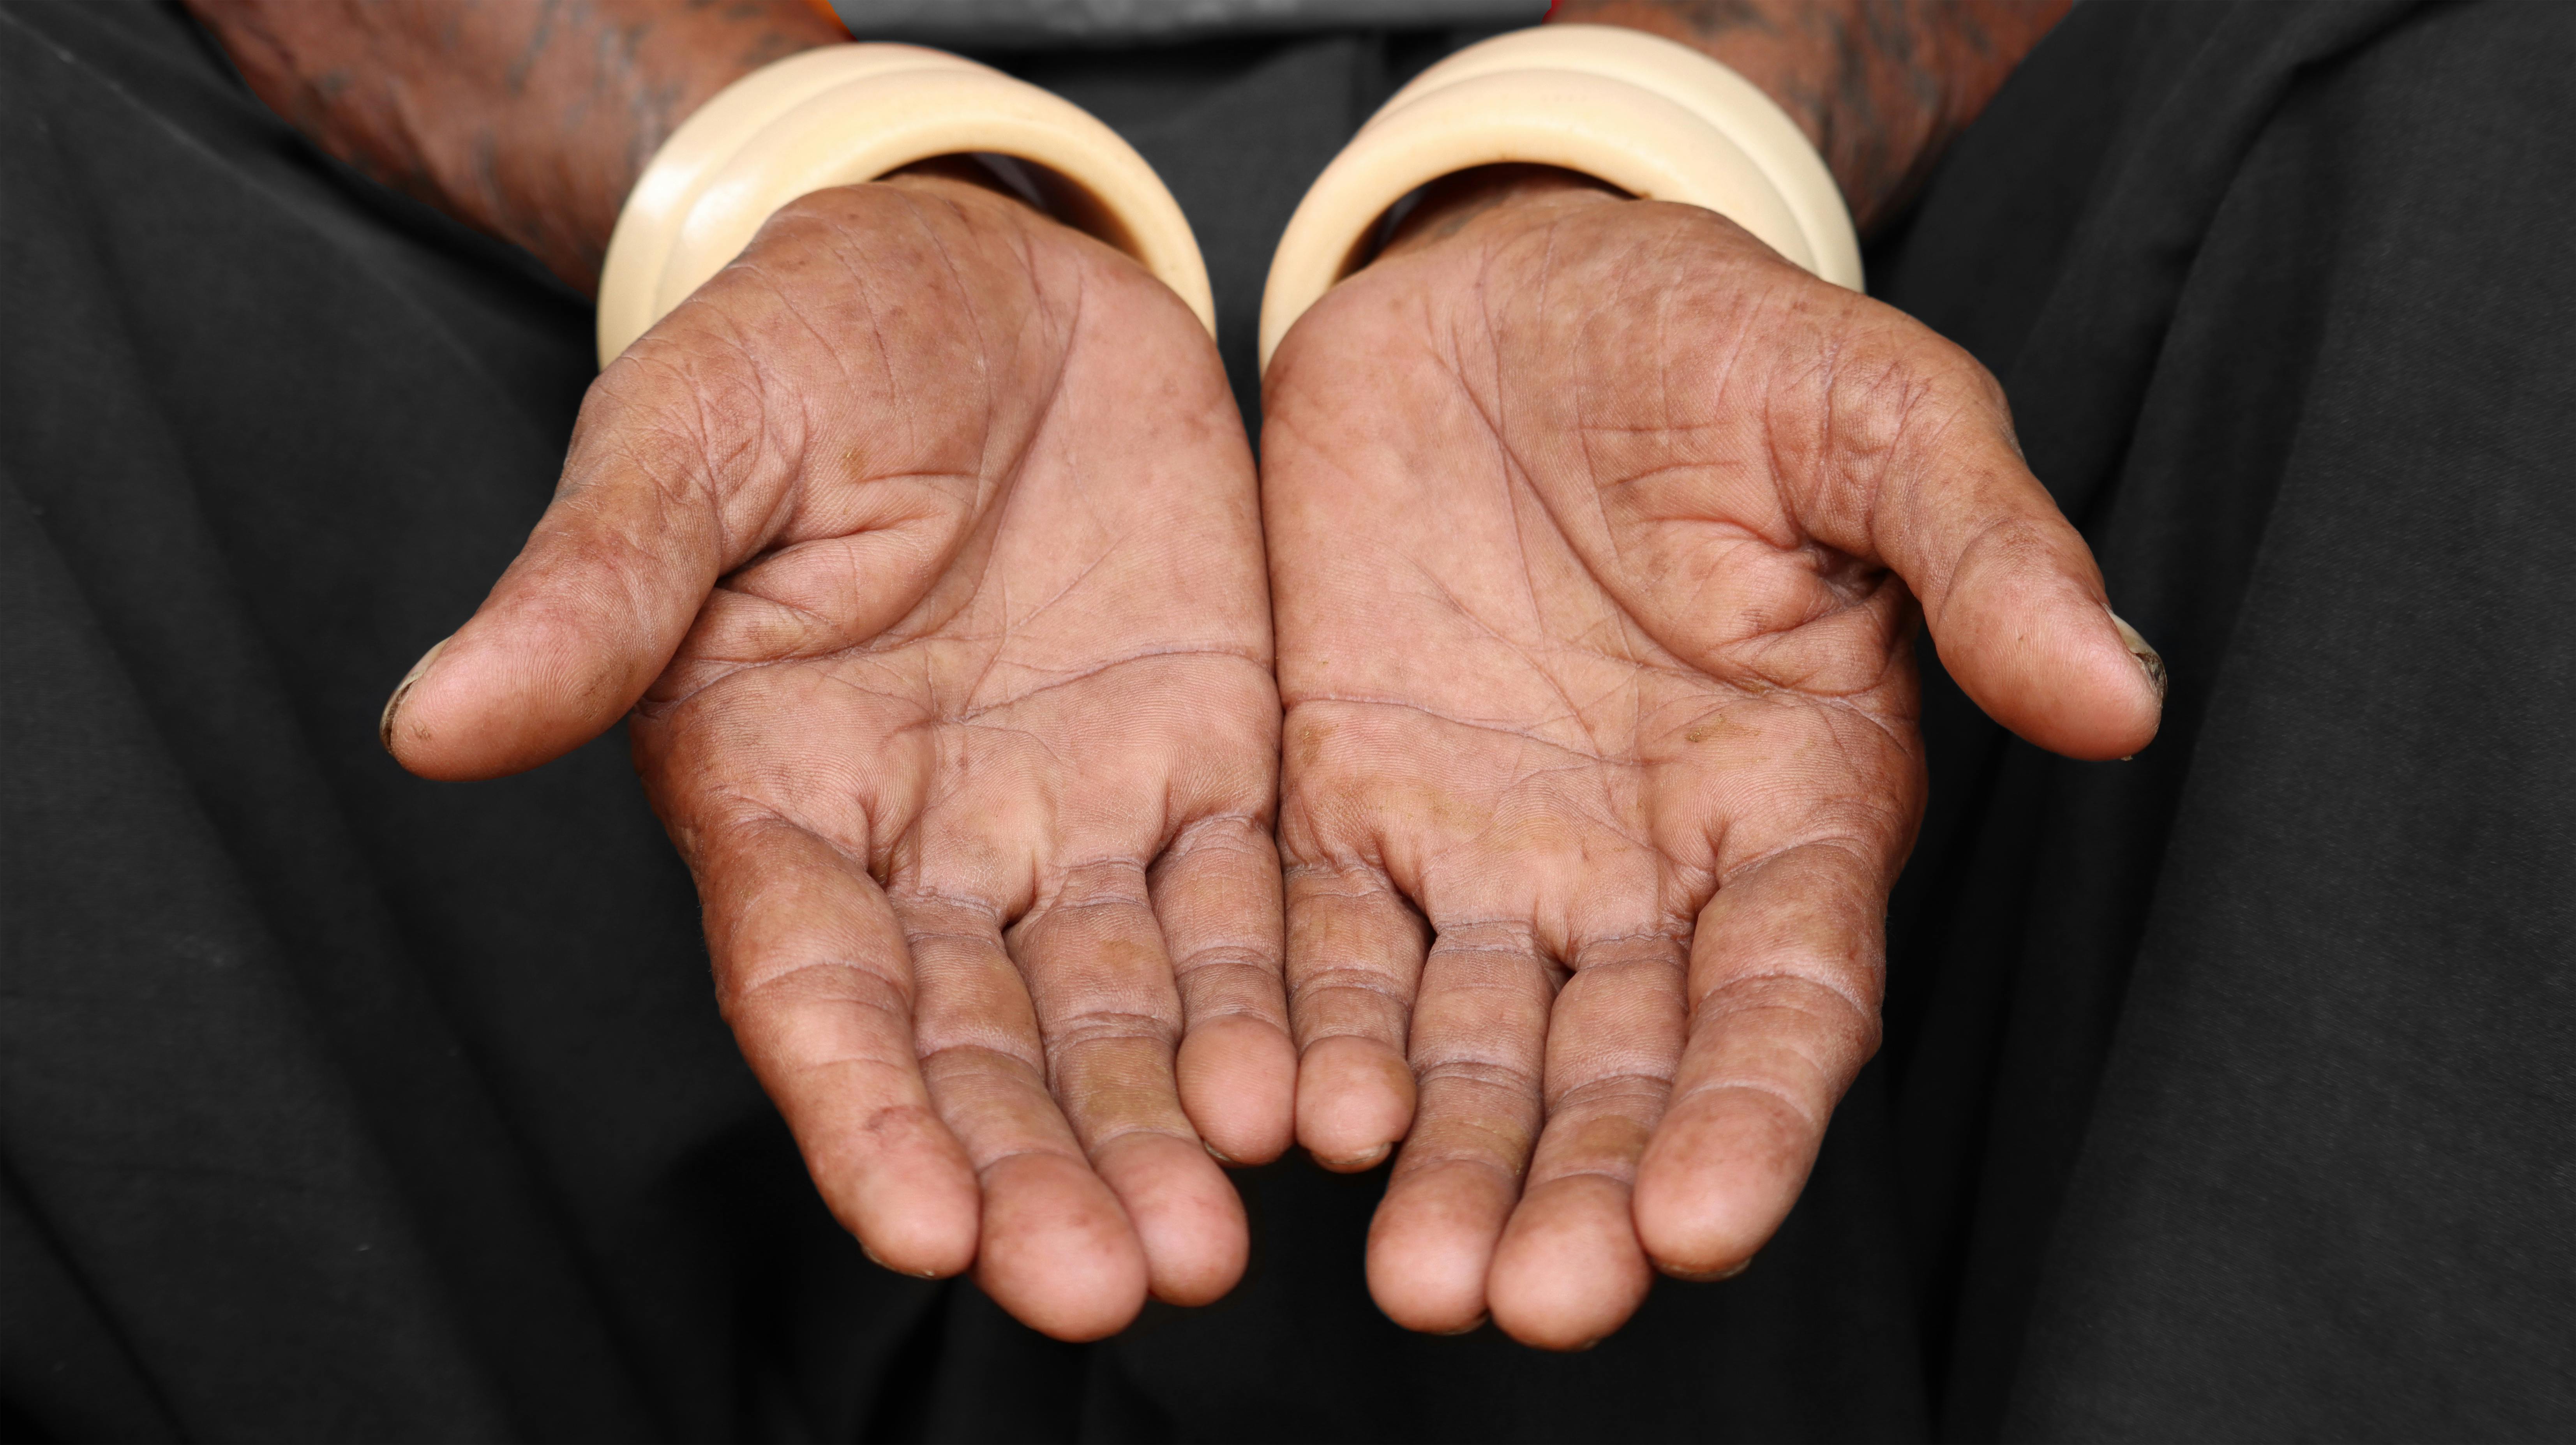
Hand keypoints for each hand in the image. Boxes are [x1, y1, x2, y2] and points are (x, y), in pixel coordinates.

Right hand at [380, 173, 1292, 1339]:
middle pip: (979, 1044)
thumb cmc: (805, 338)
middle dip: (1038, 1171)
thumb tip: (434, 721)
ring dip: (1164, 1133)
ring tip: (1215, 1248)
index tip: (924, 1230)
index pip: (815, 991)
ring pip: (1121, 1013)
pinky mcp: (1207, 761)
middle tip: (1115, 1286)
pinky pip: (1248, 908)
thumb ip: (595, 587)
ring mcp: (1073, 813)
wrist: (986, 276)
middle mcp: (927, 844)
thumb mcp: (691, 430)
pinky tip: (1322, 1101)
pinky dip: (1280, 1007)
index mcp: (777, 792)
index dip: (864, 1115)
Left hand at [1261, 169, 2160, 1348]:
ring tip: (1412, 1276)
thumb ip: (1984, 552)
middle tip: (1528, 1300)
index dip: (1751, 1115)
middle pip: (1624, 1068)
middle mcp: (1646, 865)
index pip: (1786, 998)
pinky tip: (1292, 1118)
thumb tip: (2123, 697)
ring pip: (1472, 1046)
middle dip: (1583, 1188)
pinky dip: (1312, 1034)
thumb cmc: (1717, 339)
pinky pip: (1329, 942)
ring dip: (1444, 1162)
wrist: (1506, 284)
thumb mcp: (1872, 407)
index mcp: (1796, 798)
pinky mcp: (1349, 798)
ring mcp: (1493, 845)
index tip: (1703, 1223)